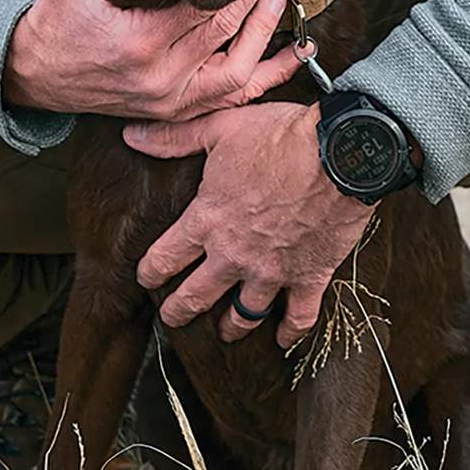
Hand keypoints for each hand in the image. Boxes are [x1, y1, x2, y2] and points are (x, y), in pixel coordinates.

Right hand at [3, 0, 305, 119]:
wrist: (36, 74)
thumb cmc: (56, 19)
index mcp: (139, 43)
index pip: (202, 6)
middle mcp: (161, 78)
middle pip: (226, 32)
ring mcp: (171, 100)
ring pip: (237, 74)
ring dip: (265, 37)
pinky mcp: (175, 110)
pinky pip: (228, 100)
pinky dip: (261, 79)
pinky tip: (289, 57)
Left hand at [124, 100, 372, 348]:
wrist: (338, 151)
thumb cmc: (279, 136)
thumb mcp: (220, 128)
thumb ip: (175, 138)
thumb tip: (132, 136)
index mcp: (208, 220)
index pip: (165, 257)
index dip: (150, 271)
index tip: (145, 278)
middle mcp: (234, 254)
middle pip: (196, 296)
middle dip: (178, 311)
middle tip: (171, 318)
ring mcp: (272, 271)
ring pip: (243, 314)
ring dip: (231, 327)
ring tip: (224, 333)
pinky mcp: (310, 277)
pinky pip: (299, 316)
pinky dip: (291, 333)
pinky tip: (284, 341)